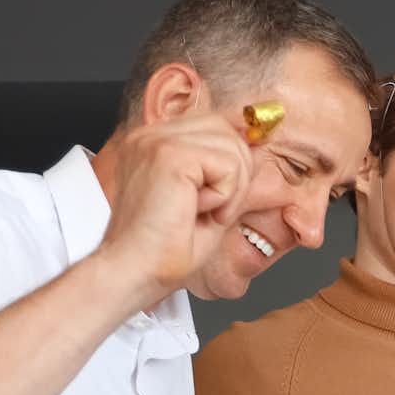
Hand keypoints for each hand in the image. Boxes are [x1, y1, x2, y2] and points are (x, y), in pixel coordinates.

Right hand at [93, 110, 256, 300]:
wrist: (137, 271)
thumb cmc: (166, 246)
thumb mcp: (206, 195)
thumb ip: (225, 165)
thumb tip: (256, 140)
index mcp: (154, 142)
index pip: (215, 124)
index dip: (233, 158)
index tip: (224, 193)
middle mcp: (151, 134)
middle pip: (227, 129)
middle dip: (235, 175)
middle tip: (210, 210)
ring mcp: (157, 140)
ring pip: (232, 147)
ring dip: (230, 190)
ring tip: (201, 212)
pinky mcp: (169, 154)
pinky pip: (228, 165)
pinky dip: (225, 196)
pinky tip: (197, 212)